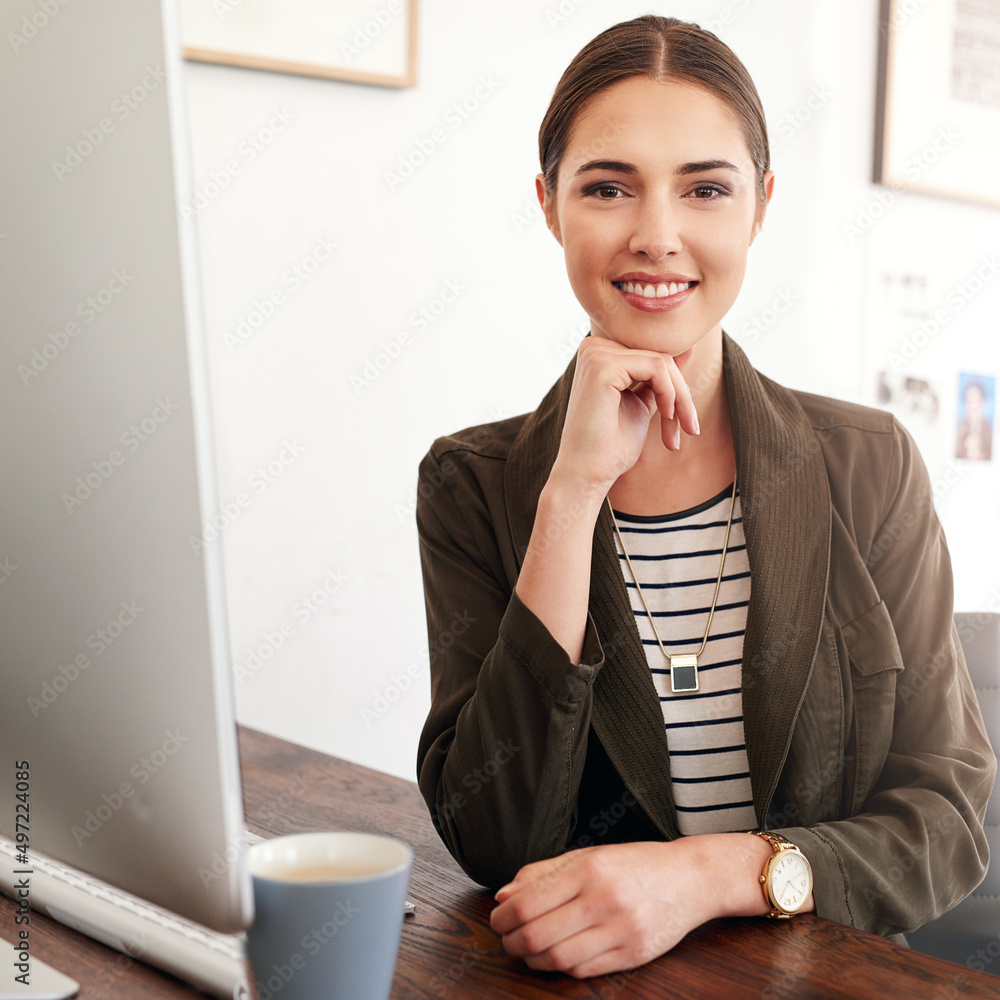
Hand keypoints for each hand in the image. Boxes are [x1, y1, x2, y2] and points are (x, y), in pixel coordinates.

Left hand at [489, 841, 714, 977]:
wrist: (690, 878)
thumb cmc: (635, 863)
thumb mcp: (588, 855)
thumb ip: (543, 873)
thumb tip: (504, 896)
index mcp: (589, 868)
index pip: (529, 902)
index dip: (504, 918)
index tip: (498, 919)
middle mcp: (605, 898)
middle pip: (538, 935)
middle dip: (512, 942)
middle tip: (507, 939)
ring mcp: (622, 929)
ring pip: (559, 958)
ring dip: (534, 960)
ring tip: (529, 950)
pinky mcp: (635, 954)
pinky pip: (585, 970)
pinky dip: (563, 967)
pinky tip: (558, 956)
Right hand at [550, 337, 699, 496]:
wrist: (587, 474)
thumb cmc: (610, 447)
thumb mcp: (642, 403)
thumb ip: (660, 377)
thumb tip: (689, 347)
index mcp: (599, 353)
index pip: (653, 355)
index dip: (675, 388)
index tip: (686, 422)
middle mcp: (594, 347)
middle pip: (659, 355)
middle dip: (681, 394)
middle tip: (691, 428)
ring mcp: (596, 354)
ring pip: (662, 362)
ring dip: (680, 397)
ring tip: (677, 430)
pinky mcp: (603, 365)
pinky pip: (657, 368)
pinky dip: (670, 394)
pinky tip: (666, 418)